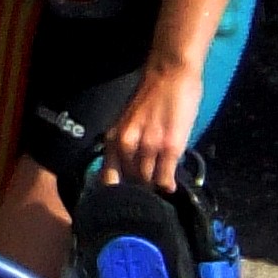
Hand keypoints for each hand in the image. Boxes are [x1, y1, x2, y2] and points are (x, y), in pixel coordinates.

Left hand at [100, 54, 204, 192]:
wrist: (169, 74)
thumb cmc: (150, 97)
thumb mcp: (128, 123)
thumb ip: (127, 144)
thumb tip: (130, 170)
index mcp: (113, 139)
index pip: (107, 178)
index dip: (114, 194)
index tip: (121, 203)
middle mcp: (126, 145)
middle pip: (130, 183)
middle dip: (138, 192)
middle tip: (146, 198)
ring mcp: (148, 147)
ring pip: (147, 182)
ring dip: (153, 188)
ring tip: (158, 193)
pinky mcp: (169, 147)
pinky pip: (164, 177)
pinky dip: (167, 184)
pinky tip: (169, 187)